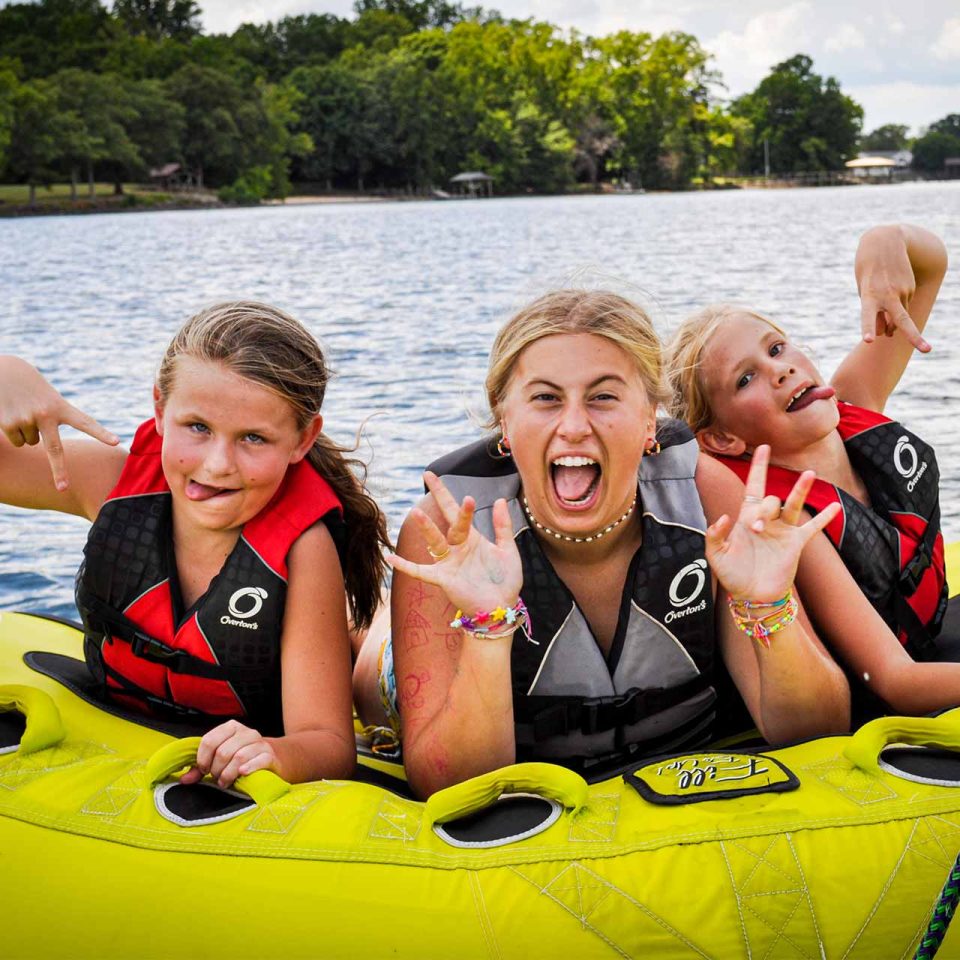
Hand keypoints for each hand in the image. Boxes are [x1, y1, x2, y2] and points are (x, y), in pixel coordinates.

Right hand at [0, 355, 118, 489]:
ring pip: (31, 444)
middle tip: (64, 488)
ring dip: (27, 432)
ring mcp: (26, 419)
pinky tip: (10, 413)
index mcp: (60, 407)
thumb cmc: (31, 386)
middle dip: (59, 471)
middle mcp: (45, 414)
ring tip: (23, 411)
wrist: (2, 370)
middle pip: (55, 450)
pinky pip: (17, 441)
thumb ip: (54, 418)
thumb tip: (38, 444)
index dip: (101, 433)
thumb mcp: (48, 398)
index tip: (116, 442)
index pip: (85, 423)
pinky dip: (13, 432)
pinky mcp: (8, 423)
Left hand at [179, 719, 277, 788]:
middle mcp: (246, 732)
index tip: (204, 770)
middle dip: (216, 770)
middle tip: (217, 778)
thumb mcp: (222, 757)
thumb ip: (201, 767)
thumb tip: (184, 779)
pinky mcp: (270, 755)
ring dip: (228, 774)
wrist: (273, 758)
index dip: (203, 759)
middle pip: (223, 752)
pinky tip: (242, 774)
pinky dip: (248, 768)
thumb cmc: (242, 758)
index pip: (209, 740)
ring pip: (239, 757)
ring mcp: (260, 743)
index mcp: (231, 727)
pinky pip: (258, 761)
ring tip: (226, 782)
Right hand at [386, 471, 522, 620]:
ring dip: (427, 529)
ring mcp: (449, 563)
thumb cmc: (504, 581)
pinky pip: (421, 572)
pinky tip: (389, 559)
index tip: (438, 477)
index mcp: (471, 538)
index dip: (449, 494)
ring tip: (416, 513)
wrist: (501, 609)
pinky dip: (405, 567)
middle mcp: (457, 547)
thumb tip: (500, 499)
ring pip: (435, 542)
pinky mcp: (444, 579)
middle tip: (429, 475)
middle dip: (439, 497)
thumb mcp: (507, 550)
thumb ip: (502, 526)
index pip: (458, 511)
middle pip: (446, 518)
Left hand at [705, 446, 840, 601]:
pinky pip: (812, 528)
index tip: (762, 447)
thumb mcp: (716, 555)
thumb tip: (724, 517)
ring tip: (809, 474)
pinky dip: (823, 518)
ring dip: (800, 490)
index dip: (758, 467)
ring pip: (793, 505)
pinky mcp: (795, 544)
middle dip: (765, 509)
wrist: (752, 597)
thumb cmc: (732, 575)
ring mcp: (783, 531)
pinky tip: (835, 507)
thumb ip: (715, 535)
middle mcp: (766, 520)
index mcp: (746, 518)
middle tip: (757, 530)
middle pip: (770, 500)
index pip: (753, 486)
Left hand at [856, 227, 928, 352]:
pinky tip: (892, 287)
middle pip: (901, 320)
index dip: (868, 328)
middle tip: (927, 350)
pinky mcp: (911, 287)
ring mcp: (902, 291)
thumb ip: (874, 313)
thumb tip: (889, 333)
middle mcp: (888, 295)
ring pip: (899, 316)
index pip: (868, 316)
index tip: (869, 340)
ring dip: (893, 320)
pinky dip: (897, 304)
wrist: (884, 242)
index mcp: (869, 296)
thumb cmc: (868, 272)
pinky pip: (903, 304)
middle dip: (914, 337)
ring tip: (883, 298)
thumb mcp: (864, 290)